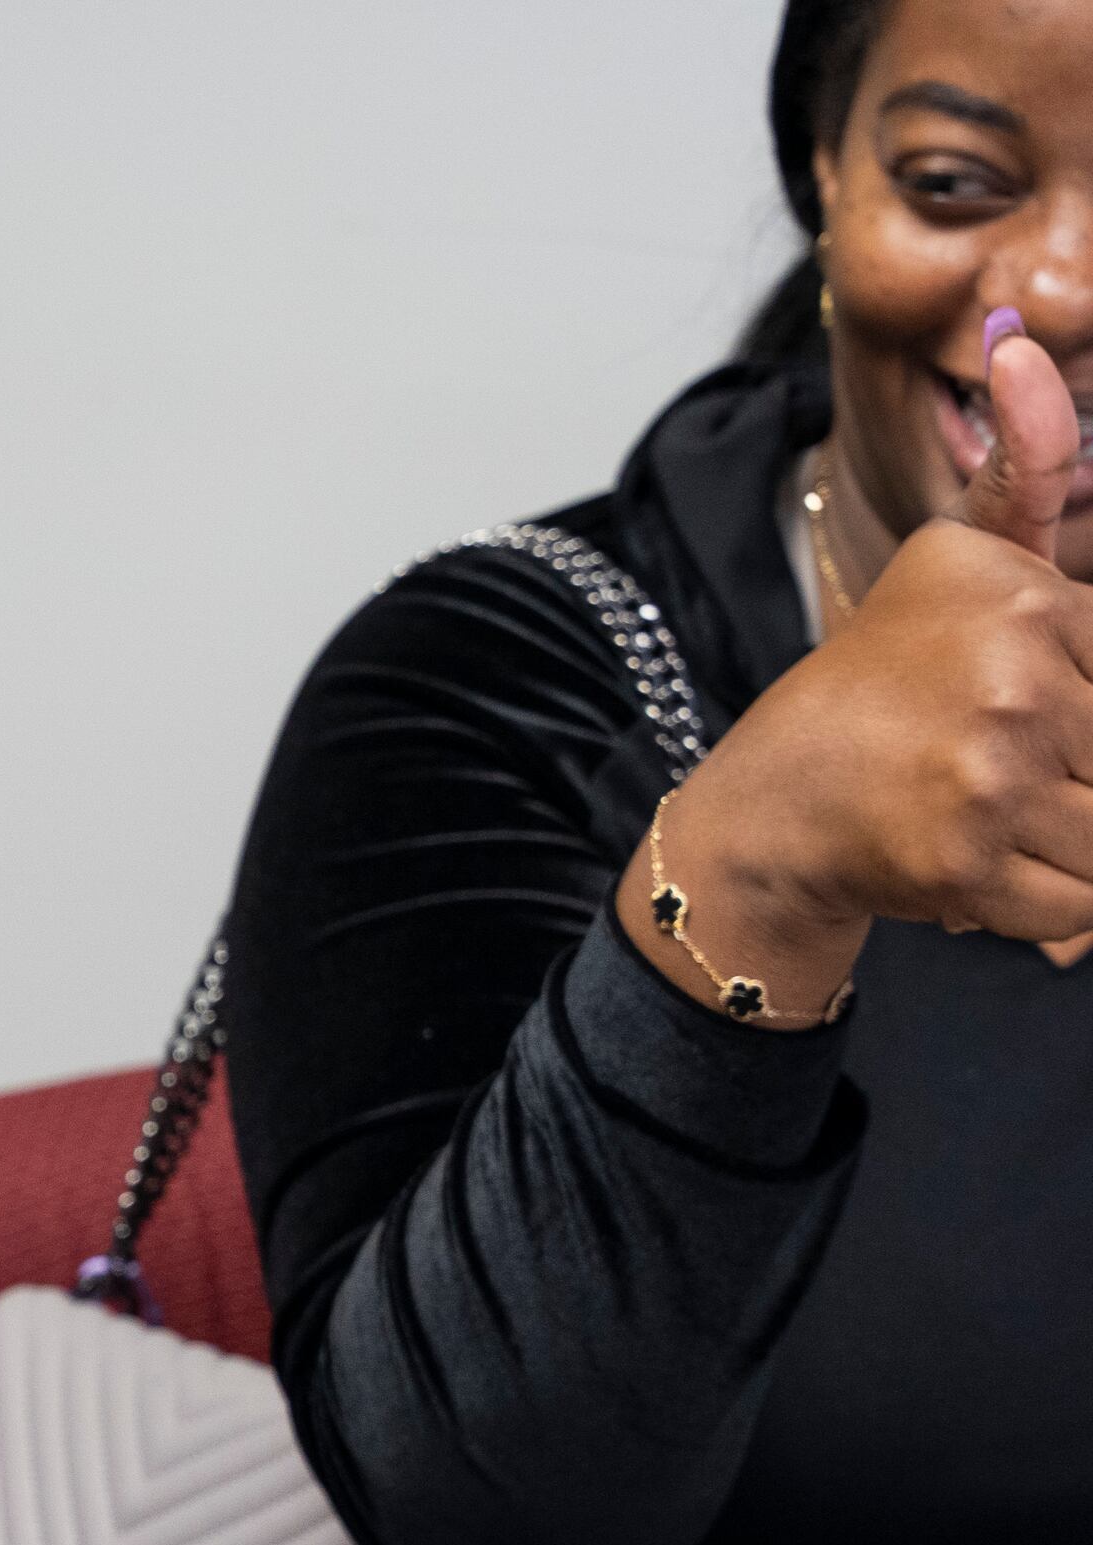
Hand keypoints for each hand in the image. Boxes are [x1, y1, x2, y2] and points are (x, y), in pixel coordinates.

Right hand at [649, 313, 1092, 1004]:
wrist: (772, 801)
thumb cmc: (883, 681)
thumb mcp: (960, 562)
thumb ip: (1029, 467)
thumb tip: (1021, 349)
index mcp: (1030, 603)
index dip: (1083, 711)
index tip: (1025, 713)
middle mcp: (1015, 679)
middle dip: (1080, 780)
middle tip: (1004, 772)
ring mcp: (991, 774)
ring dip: (1065, 845)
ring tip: (996, 818)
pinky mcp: (967, 862)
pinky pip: (1079, 905)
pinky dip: (1046, 906)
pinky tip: (984, 867)